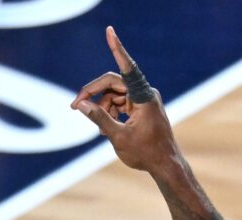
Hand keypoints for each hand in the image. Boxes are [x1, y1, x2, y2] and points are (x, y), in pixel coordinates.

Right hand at [72, 26, 177, 174]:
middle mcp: (145, 94)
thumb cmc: (146, 154)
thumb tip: (80, 104)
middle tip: (75, 106)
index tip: (109, 31)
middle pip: (112, 83)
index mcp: (144, 97)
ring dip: (103, 108)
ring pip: (114, 95)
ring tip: (102, 130)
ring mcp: (144, 100)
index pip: (126, 67)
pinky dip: (111, 112)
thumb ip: (99, 118)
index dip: (117, 48)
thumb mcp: (118, 137)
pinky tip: (108, 129)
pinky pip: (121, 102)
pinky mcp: (142, 107)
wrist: (166, 166)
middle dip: (94, 94)